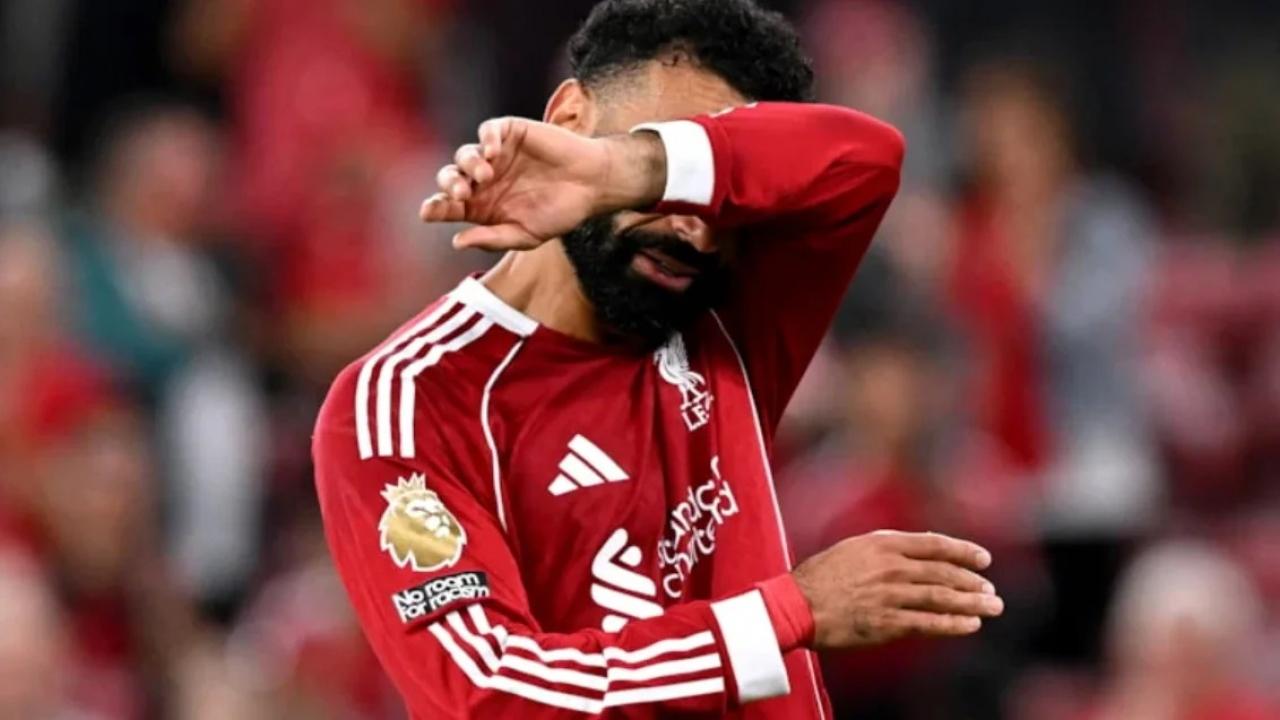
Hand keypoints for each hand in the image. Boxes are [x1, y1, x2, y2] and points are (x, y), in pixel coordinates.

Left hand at [419, 117, 666, 250]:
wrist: (592, 185)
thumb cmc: (560, 213)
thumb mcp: (526, 235)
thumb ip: (493, 239)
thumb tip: (456, 242)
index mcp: (482, 207)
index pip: (448, 206)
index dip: (435, 208)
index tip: (430, 212)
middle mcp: (483, 181)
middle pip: (450, 178)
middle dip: (450, 186)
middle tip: (461, 195)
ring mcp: (496, 155)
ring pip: (465, 154)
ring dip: (467, 164)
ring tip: (484, 175)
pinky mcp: (510, 133)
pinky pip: (488, 130)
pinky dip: (486, 138)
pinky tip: (493, 152)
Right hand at [792, 530, 1002, 649]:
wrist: (797, 605)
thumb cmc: (822, 576)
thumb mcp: (854, 548)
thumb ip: (888, 547)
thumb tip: (922, 546)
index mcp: (882, 544)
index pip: (934, 544)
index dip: (963, 551)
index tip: (984, 559)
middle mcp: (891, 567)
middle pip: (944, 572)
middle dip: (973, 582)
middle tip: (991, 590)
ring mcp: (890, 596)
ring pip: (942, 598)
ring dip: (972, 603)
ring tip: (992, 607)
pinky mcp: (887, 623)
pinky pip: (928, 623)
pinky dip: (953, 624)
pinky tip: (970, 625)